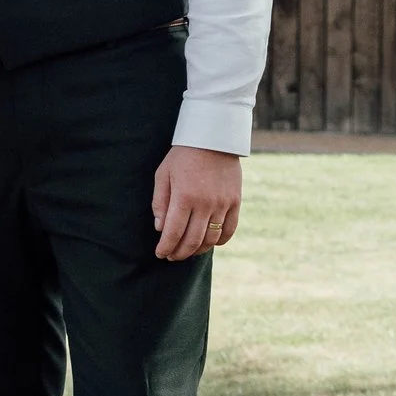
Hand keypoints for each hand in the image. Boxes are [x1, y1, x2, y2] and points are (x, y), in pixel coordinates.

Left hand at [151, 145, 240, 260]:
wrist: (214, 139)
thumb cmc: (183, 156)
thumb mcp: (163, 175)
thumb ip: (160, 202)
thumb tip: (160, 228)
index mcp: (184, 197)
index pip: (173, 232)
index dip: (166, 247)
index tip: (160, 254)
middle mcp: (205, 204)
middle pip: (192, 240)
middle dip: (179, 253)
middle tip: (171, 256)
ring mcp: (223, 204)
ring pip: (211, 239)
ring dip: (198, 250)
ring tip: (187, 252)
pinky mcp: (235, 202)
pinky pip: (229, 230)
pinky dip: (219, 241)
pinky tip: (209, 243)